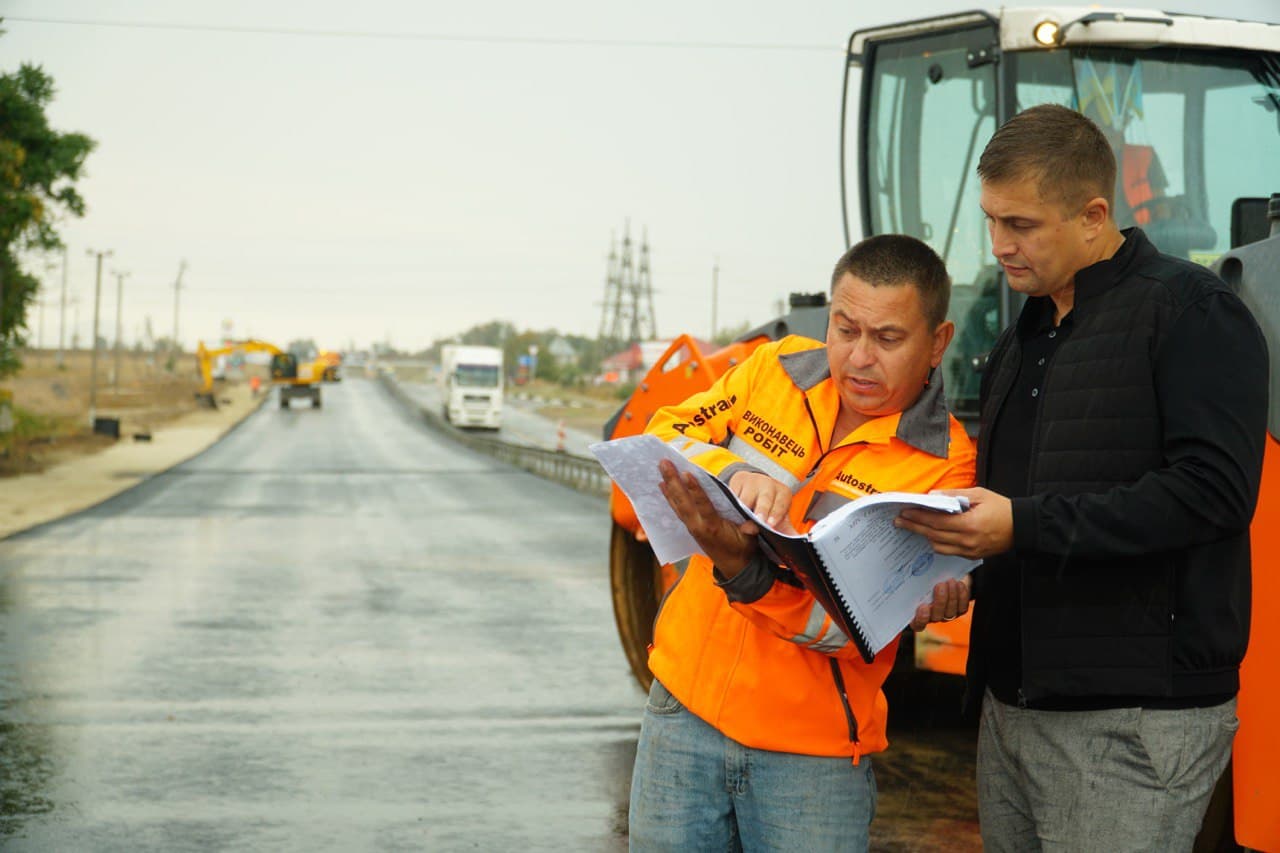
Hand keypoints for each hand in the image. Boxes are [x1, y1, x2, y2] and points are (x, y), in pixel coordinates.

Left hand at [659, 459, 759, 576]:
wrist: (733, 567)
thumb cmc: (742, 549)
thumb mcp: (750, 541)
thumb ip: (750, 532)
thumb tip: (752, 526)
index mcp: (713, 527)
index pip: (702, 505)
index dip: (694, 489)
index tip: (686, 473)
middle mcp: (698, 526)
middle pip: (683, 501)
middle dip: (673, 481)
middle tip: (664, 462)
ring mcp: (692, 526)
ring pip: (677, 503)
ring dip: (668, 484)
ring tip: (661, 467)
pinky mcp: (689, 526)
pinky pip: (676, 509)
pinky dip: (669, 496)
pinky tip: (662, 484)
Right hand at [727, 470, 795, 532]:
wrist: (756, 485)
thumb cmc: (769, 505)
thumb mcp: (780, 516)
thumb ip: (787, 531)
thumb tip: (798, 543)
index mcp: (783, 493)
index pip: (781, 504)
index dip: (776, 514)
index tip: (770, 525)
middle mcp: (769, 485)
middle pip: (765, 499)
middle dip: (761, 511)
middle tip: (758, 521)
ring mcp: (753, 481)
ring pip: (747, 497)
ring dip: (743, 509)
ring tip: (739, 520)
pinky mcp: (738, 481)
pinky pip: (734, 493)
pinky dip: (731, 503)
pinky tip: (729, 511)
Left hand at [895, 487, 1012, 559]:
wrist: (1022, 527)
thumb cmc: (1002, 507)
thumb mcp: (979, 494)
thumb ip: (955, 495)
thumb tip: (933, 496)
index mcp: (969, 524)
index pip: (936, 521)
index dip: (918, 517)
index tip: (904, 512)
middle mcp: (967, 541)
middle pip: (933, 535)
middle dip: (914, 527)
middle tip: (898, 521)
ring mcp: (969, 551)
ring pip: (938, 546)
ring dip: (925, 536)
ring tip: (913, 526)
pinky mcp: (972, 556)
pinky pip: (948, 551)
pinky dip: (938, 542)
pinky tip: (931, 534)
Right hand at [909, 575, 971, 631]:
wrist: (942, 578)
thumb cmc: (924, 580)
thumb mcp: (917, 583)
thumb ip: (915, 585)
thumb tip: (906, 575)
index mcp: (918, 614)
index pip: (918, 624)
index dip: (921, 618)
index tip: (922, 606)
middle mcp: (932, 618)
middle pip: (936, 616)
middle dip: (940, 601)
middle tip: (940, 585)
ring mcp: (946, 615)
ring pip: (950, 612)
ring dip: (952, 596)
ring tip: (950, 582)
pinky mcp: (959, 611)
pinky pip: (962, 607)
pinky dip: (962, 595)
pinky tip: (959, 584)